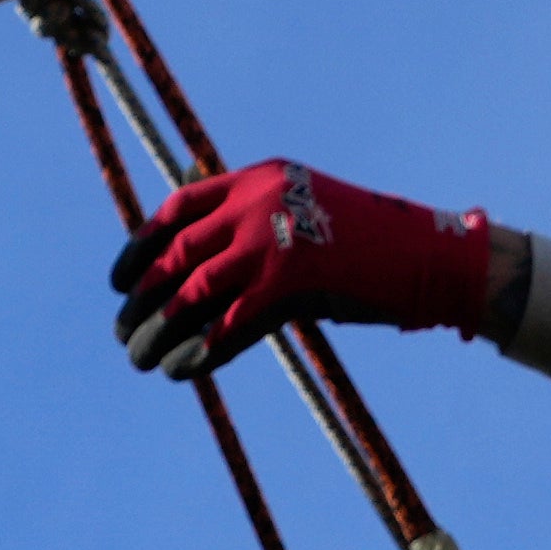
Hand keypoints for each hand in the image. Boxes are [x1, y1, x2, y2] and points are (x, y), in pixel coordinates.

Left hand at [116, 162, 497, 376]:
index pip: (179, 207)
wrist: (430, 256)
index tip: (121, 279)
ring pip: (194, 291)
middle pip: (178, 252)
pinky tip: (183, 371)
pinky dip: (203, 351)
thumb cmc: (370, 246)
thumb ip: (255, 226)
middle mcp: (259, 202)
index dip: (142, 245)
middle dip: (142, 295)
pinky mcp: (293, 284)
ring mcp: (274, 242)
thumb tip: (204, 263)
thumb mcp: (304, 214)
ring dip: (160, 328)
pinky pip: (231, 325)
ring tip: (138, 358)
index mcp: (258, 178)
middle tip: (122, 328)